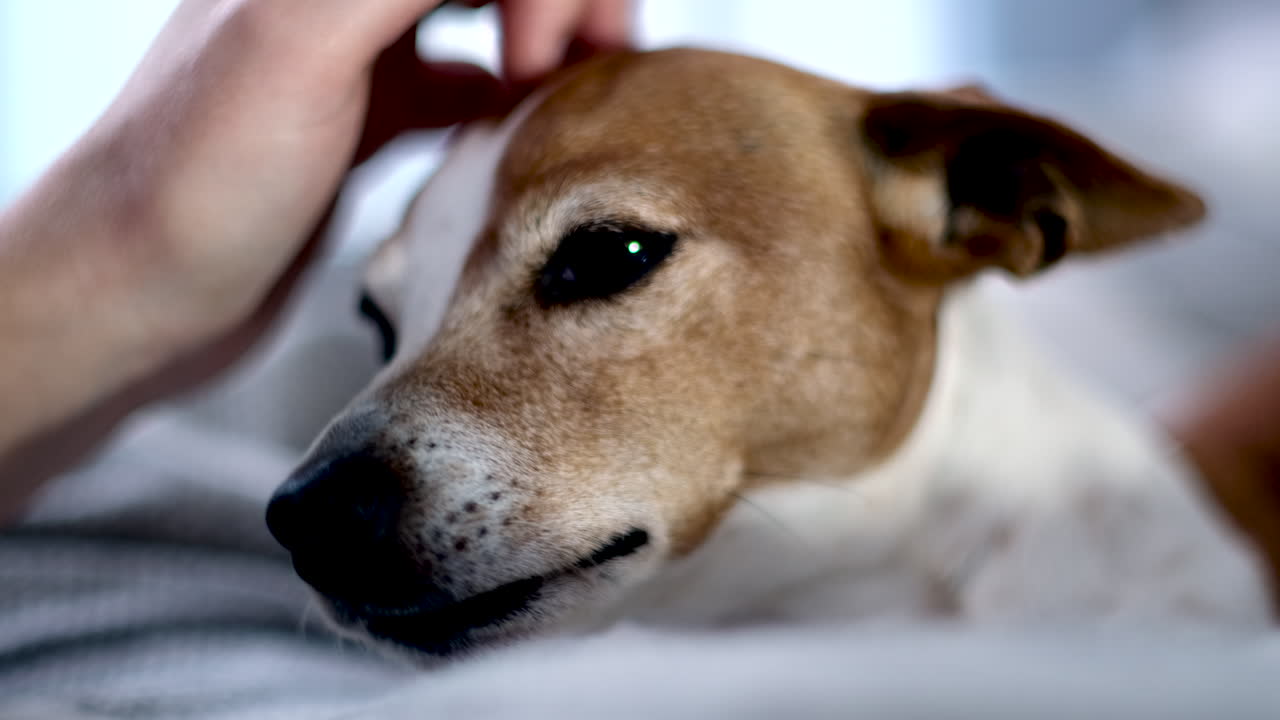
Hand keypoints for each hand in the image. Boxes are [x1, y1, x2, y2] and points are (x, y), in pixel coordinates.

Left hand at [0, 0, 631, 514]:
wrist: (134, 296)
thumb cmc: (193, 188)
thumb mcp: (296, 48)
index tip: (540, 57)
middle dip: (562, 2)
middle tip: (589, 66)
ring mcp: (358, 52)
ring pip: (487, 11)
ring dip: (550, 35)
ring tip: (575, 89)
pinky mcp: (369, 115)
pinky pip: (466, 77)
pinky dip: (512, 91)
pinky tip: (528, 124)